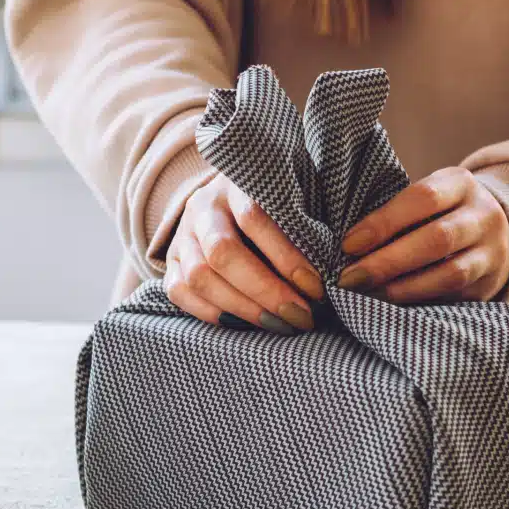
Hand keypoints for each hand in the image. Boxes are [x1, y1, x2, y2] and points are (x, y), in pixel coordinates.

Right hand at [165, 175, 322, 332]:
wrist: (232, 197)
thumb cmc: (279, 203)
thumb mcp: (297, 197)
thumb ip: (309, 223)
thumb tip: (338, 268)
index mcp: (236, 183)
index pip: (256, 218)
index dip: (287, 257)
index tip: (317, 288)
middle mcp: (204, 206)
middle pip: (223, 253)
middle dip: (265, 291)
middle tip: (301, 316)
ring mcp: (182, 234)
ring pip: (199, 276)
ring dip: (243, 308)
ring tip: (279, 325)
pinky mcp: (170, 261)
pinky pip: (179, 292)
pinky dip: (212, 314)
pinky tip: (245, 325)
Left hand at [337, 167, 508, 303]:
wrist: (494, 234)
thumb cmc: (440, 214)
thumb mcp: (427, 198)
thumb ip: (396, 213)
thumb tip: (349, 247)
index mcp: (460, 184)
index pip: (422, 198)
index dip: (383, 223)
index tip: (348, 245)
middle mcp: (483, 215)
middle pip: (437, 239)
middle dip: (388, 262)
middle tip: (350, 279)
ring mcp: (491, 252)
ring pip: (450, 274)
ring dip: (403, 289)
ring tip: (367, 296)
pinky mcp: (488, 285)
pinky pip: (454, 297)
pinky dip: (419, 302)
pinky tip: (391, 308)